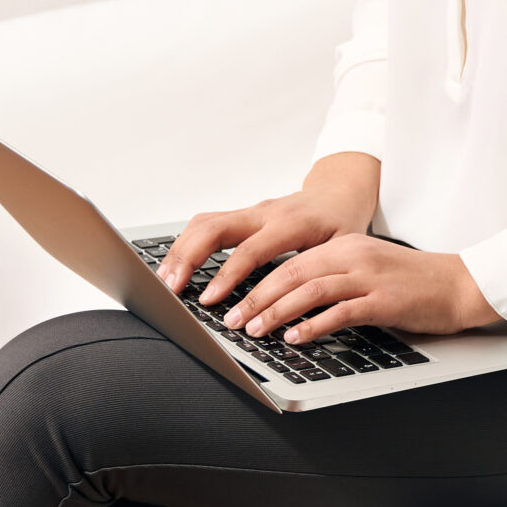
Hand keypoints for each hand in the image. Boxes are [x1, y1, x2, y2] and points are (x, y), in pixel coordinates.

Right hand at [159, 153, 379, 307]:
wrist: (338, 194)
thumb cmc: (341, 226)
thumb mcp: (342, 251)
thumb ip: (318, 276)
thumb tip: (299, 311)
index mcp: (291, 223)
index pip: (251, 251)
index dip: (227, 277)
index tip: (208, 300)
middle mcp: (264, 213)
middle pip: (214, 227)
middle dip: (188, 258)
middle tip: (171, 288)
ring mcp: (249, 211)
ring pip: (204, 223)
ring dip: (180, 251)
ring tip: (165, 282)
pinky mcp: (240, 215)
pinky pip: (206, 224)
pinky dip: (186, 244)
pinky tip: (177, 267)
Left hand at [226, 235, 496, 342]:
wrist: (461, 284)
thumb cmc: (415, 283)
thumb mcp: (370, 269)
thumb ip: (335, 278)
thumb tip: (294, 301)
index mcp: (346, 246)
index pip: (291, 261)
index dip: (258, 282)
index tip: (235, 301)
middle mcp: (354, 256)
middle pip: (292, 273)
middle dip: (257, 298)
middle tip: (233, 319)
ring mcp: (369, 277)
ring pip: (310, 290)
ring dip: (277, 311)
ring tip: (255, 330)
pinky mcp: (383, 300)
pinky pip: (340, 311)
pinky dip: (313, 324)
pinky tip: (295, 336)